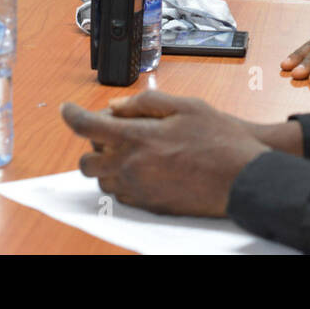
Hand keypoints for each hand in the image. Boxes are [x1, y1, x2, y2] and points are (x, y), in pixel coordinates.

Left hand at [61, 91, 269, 217]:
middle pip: (87, 162)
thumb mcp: (185, 106)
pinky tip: (146, 168)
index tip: (67, 110)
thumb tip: (116, 106)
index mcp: (137, 138)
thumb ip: (146, 102)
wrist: (242, 177)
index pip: (87, 127)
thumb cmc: (219, 138)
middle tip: (110, 133)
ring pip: (103, 180)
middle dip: (91, 146)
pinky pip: (122, 195)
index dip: (71, 116)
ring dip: (108, 164)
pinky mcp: (150, 206)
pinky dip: (124, 180)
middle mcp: (132, 167)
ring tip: (133, 150)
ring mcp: (139, 190)